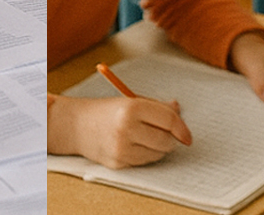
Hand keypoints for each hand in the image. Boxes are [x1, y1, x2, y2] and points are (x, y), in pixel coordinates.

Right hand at [51, 92, 189, 166]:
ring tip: (148, 138)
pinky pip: (143, 162)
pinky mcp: (117, 162)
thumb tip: (179, 111)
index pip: (168, 120)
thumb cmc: (108, 111)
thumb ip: (157, 108)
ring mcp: (120, 148)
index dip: (182, 128)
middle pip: (165, 140)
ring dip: (159, 148)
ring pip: (156, 154)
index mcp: (132, 108)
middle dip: (171, 140)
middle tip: (167, 135)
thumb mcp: (132, 101)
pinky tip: (136, 146)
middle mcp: (126, 129)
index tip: (187, 135)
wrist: (76, 125)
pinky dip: (146, 155)